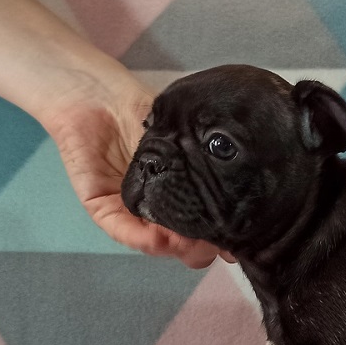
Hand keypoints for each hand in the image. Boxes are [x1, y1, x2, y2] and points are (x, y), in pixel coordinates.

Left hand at [43, 77, 233, 268]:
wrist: (101, 95)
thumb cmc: (144, 113)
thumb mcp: (184, 142)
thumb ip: (205, 169)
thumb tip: (245, 199)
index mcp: (184, 197)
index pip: (206, 229)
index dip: (221, 240)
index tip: (237, 242)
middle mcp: (161, 212)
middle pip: (186, 247)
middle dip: (201, 248)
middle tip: (214, 240)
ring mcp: (133, 214)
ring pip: (158, 245)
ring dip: (175, 247)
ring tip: (189, 241)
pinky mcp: (103, 209)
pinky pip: (123, 231)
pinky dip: (143, 239)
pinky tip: (159, 238)